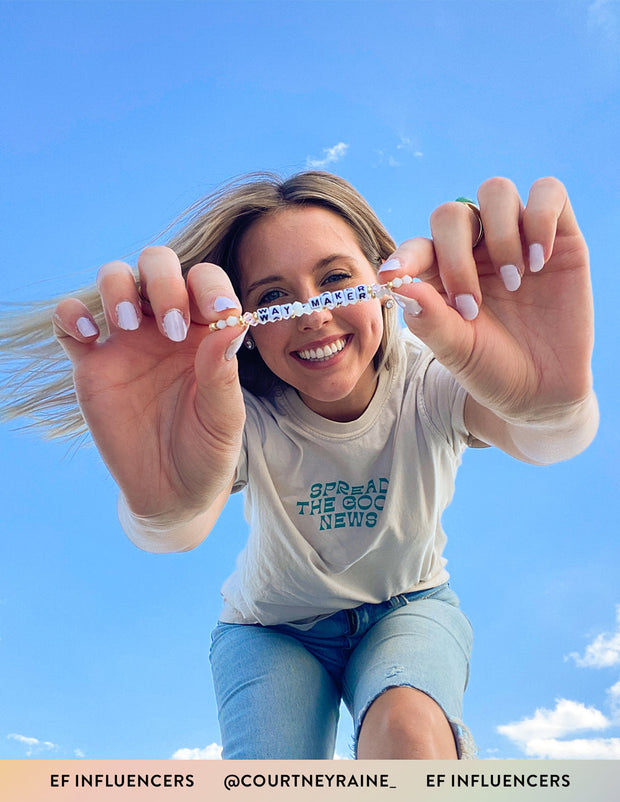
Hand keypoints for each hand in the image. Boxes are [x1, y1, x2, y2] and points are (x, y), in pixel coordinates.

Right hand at [53, 246, 246, 522]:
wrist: (170, 493)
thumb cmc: (207, 452)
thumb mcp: (224, 420)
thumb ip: (223, 375)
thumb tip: (231, 324)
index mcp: (205, 331)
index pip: (205, 281)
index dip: (211, 285)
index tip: (219, 312)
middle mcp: (165, 325)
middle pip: (157, 264)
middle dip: (163, 280)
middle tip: (171, 328)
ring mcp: (126, 341)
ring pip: (114, 279)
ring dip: (117, 287)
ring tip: (124, 325)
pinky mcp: (91, 363)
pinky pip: (69, 321)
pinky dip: (71, 313)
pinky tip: (88, 336)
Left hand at [379, 177, 594, 425]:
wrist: (543, 390)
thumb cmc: (491, 368)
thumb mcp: (456, 352)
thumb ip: (430, 321)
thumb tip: (400, 285)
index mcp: (440, 274)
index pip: (417, 247)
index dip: (404, 256)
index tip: (393, 275)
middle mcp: (475, 249)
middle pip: (451, 214)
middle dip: (456, 258)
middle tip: (471, 306)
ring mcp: (515, 238)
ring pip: (496, 191)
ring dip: (500, 235)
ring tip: (514, 283)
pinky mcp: (559, 236)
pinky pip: (548, 192)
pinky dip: (541, 219)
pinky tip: (540, 261)